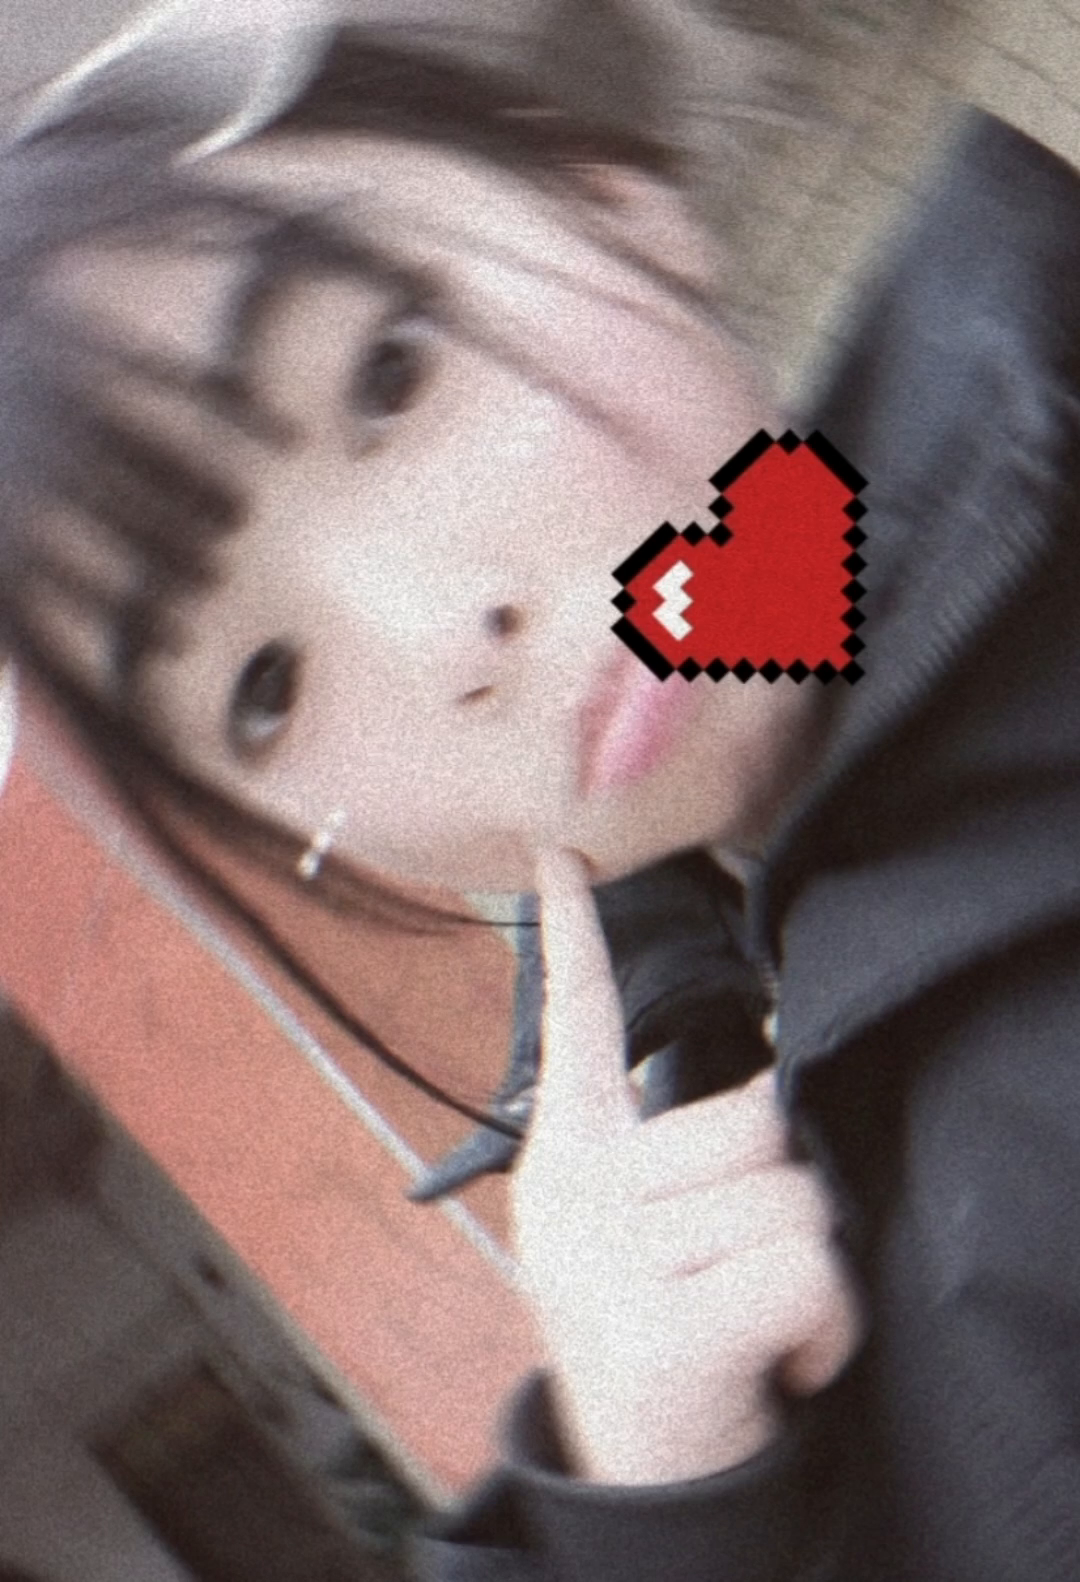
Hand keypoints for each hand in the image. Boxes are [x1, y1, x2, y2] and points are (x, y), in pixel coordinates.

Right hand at [510, 847, 863, 1486]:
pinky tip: (779, 1359)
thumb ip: (671, 1154)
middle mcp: (576, 1196)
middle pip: (756, 1117)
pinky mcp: (662, 1327)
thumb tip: (767, 1098)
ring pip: (795, 1191)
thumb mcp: (638, 1233)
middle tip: (745, 1269)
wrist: (640, 1477)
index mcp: (569, 1159)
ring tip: (758, 1319)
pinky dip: (829, 1322)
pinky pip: (808, 1267)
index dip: (573, 935)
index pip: (576, 1028)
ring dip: (811, 1267)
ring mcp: (611, 1260)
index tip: (561, 854)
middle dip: (786, 1192)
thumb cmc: (665, 1329)